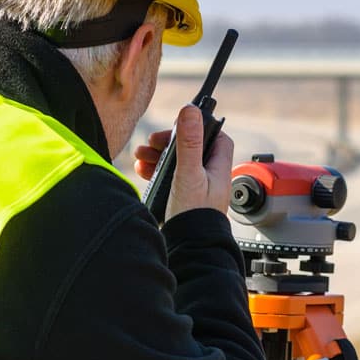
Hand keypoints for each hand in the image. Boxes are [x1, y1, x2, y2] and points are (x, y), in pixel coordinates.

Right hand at [134, 105, 234, 219]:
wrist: (190, 248)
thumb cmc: (195, 216)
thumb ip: (189, 143)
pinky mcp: (183, 200)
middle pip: (192, 149)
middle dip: (170, 142)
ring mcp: (197, 189)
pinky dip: (157, 172)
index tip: (181, 125)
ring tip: (141, 156)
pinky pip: (170, 179)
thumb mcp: (188, 174)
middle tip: (152, 142)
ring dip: (159, 156)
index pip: (217, 137)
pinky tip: (143, 171)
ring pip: (178, 163)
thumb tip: (191, 110)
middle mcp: (210, 178)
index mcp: (218, 169)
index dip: (200, 127)